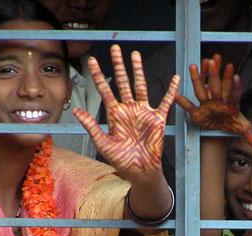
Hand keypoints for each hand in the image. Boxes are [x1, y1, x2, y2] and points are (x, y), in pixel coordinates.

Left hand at [73, 44, 179, 183]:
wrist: (140, 170)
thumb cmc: (121, 160)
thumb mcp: (103, 144)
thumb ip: (91, 126)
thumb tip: (75, 111)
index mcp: (114, 114)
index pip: (104, 90)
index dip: (98, 76)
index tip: (92, 61)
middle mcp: (129, 109)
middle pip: (122, 82)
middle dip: (118, 66)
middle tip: (115, 48)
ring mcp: (143, 112)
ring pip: (141, 86)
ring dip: (138, 71)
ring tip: (135, 54)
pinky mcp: (158, 119)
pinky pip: (166, 102)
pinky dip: (171, 91)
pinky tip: (175, 79)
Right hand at [175, 54, 251, 147]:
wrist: (221, 125)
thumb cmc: (232, 122)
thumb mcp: (242, 127)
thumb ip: (250, 134)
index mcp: (230, 104)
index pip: (234, 94)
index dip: (235, 87)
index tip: (236, 76)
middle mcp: (218, 100)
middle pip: (216, 87)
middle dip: (215, 75)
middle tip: (214, 60)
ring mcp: (207, 104)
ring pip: (201, 90)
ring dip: (198, 78)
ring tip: (195, 64)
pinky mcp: (198, 111)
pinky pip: (189, 107)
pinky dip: (182, 103)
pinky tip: (176, 96)